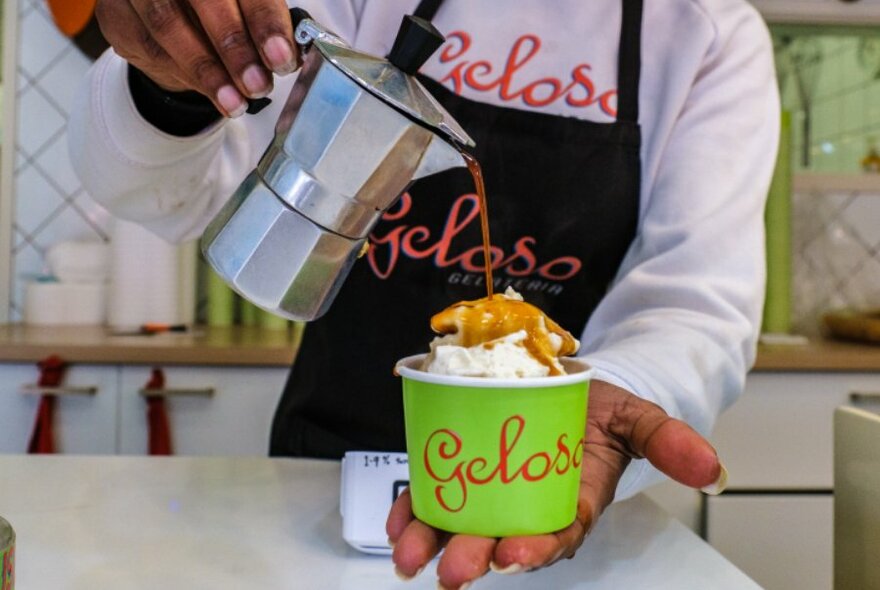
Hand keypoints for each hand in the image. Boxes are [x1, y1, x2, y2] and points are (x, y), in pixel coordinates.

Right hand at [95, 0, 300, 116]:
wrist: (167, 14)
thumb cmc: (215, 9)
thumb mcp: (245, 11)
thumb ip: (264, 26)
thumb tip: (286, 57)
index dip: (264, 20)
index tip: (281, 58)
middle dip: (235, 47)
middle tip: (258, 84)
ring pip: (168, 24)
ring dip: (208, 71)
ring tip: (236, 101)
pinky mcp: (115, 9)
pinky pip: (148, 45)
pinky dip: (185, 74)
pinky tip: (213, 93)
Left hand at [386, 380, 725, 588]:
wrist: (567, 385)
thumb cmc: (601, 410)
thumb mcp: (638, 417)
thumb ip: (668, 441)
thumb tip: (713, 471)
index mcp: (570, 502)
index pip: (554, 535)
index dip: (535, 549)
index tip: (513, 555)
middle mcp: (526, 505)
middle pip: (499, 538)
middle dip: (473, 556)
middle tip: (452, 569)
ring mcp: (491, 492)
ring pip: (460, 525)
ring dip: (431, 542)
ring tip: (409, 555)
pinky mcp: (464, 475)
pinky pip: (436, 499)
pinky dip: (413, 511)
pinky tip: (397, 521)